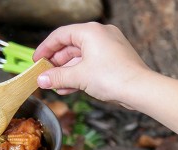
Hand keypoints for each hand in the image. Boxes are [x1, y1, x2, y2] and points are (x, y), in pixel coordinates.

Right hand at [33, 22, 177, 142]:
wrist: (140, 90)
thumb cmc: (113, 77)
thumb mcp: (78, 77)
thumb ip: (56, 77)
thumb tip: (41, 80)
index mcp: (90, 32)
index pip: (60, 35)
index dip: (45, 48)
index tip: (37, 60)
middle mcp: (100, 35)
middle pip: (70, 47)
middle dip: (56, 64)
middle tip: (45, 75)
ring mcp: (108, 47)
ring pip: (80, 58)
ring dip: (66, 72)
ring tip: (54, 85)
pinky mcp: (113, 60)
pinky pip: (90, 64)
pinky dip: (78, 74)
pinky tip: (68, 88)